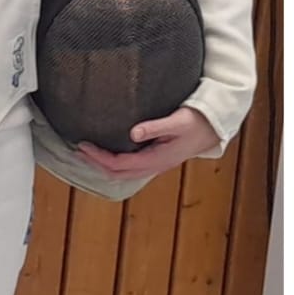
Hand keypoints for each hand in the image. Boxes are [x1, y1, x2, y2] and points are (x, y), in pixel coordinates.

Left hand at [73, 107, 218, 180]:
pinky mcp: (155, 160)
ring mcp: (154, 165)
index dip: (98, 157)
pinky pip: (129, 168)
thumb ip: (156, 127)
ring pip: (122, 173)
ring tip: (86, 153)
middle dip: (95, 163)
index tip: (83, 145)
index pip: (119, 164)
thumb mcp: (178, 121)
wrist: (215, 129)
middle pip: (116, 173)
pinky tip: (105, 154)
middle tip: (78, 149)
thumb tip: (133, 133)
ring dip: (102, 165)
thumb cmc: (197, 122)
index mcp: (156, 159)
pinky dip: (113, 163)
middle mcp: (153, 166)